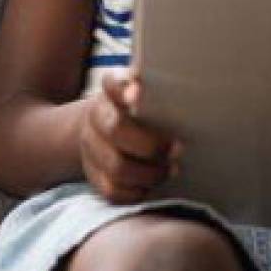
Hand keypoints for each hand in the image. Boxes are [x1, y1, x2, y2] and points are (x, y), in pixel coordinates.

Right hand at [80, 70, 182, 203]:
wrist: (109, 131)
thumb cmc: (143, 111)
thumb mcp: (149, 94)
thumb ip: (155, 84)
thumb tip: (151, 78)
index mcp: (111, 93)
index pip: (112, 84)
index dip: (123, 89)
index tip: (139, 94)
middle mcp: (96, 119)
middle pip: (116, 130)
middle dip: (151, 144)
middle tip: (178, 148)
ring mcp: (91, 149)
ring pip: (116, 167)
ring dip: (150, 173)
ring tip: (171, 169)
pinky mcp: (94, 176)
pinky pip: (113, 191)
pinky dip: (137, 191)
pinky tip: (152, 184)